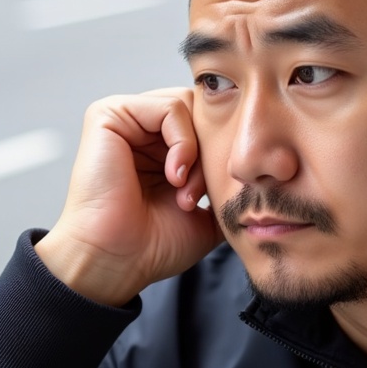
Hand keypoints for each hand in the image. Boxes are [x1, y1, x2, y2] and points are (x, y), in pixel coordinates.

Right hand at [36, 87, 222, 304]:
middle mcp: (141, 130)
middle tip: (195, 195)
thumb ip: (227, 187)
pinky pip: (169, 107)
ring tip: (183, 189)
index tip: (207, 197)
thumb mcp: (206, 214)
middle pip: (200, 110)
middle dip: (209, 152)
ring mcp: (125, 120)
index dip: (218, 154)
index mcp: (158, 148)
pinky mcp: (109, 114)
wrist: (116, 261)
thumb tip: (257, 174)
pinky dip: (182, 142)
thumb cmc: (151, 245)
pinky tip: (173, 175)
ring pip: (189, 107)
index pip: (206, 123)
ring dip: (196, 151)